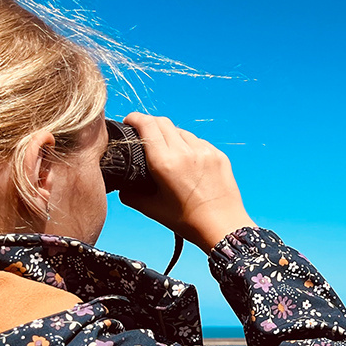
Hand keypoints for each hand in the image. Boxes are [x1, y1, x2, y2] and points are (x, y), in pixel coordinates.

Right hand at [119, 113, 255, 250]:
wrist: (223, 227)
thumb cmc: (188, 221)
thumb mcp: (152, 209)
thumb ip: (130, 195)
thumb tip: (121, 186)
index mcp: (165, 163)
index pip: (147, 125)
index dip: (134, 118)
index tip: (129, 121)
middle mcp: (185, 152)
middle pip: (163, 122)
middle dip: (150, 123)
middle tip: (144, 134)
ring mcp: (205, 151)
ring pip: (182, 132)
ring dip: (171, 136)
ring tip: (169, 152)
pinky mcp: (219, 155)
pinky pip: (199, 142)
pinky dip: (190, 146)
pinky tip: (188, 162)